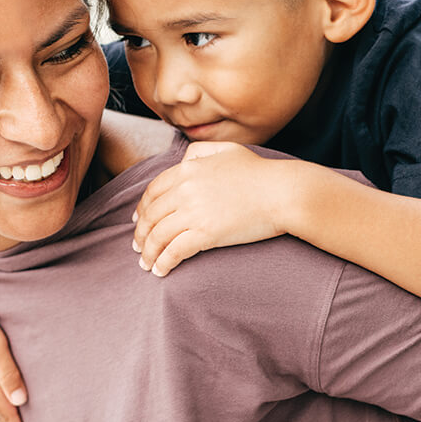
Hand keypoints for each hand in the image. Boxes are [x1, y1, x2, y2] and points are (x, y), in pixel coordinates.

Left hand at [132, 141, 291, 275]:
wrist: (283, 193)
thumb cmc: (260, 173)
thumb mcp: (227, 150)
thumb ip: (201, 151)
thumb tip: (184, 159)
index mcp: (187, 169)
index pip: (153, 191)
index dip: (142, 209)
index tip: (138, 221)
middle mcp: (185, 189)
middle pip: (151, 215)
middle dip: (141, 234)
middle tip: (138, 246)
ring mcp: (195, 212)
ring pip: (158, 235)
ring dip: (148, 252)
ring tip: (146, 263)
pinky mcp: (206, 234)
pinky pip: (175, 251)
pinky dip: (163, 262)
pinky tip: (161, 271)